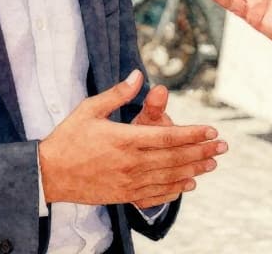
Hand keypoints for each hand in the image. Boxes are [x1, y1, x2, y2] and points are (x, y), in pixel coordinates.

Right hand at [38, 71, 224, 206]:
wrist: (47, 174)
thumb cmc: (67, 138)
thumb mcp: (89, 109)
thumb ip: (117, 94)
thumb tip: (138, 75)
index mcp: (124, 139)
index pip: (167, 137)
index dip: (192, 134)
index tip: (212, 131)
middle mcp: (129, 163)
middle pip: (174, 158)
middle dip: (202, 152)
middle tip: (223, 147)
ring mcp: (127, 182)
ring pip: (168, 177)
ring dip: (193, 170)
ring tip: (211, 164)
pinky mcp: (122, 195)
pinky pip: (154, 195)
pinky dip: (174, 190)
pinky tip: (187, 185)